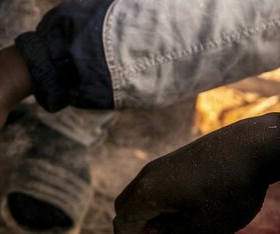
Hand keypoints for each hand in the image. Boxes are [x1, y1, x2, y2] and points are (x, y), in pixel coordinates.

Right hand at [114, 114, 279, 233]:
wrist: (250, 148)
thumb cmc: (227, 191)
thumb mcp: (201, 227)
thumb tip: (153, 231)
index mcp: (147, 194)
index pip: (123, 224)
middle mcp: (146, 176)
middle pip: (124, 208)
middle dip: (135, 226)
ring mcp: (159, 166)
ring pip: (139, 195)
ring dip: (148, 213)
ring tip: (174, 226)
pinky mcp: (173, 161)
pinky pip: (153, 185)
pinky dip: (159, 201)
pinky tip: (185, 209)